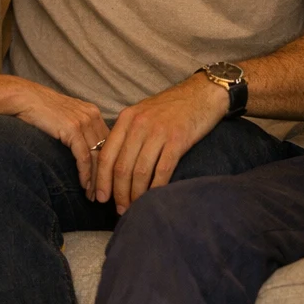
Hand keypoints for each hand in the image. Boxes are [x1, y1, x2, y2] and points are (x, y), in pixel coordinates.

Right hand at [14, 82, 109, 196]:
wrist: (26, 99)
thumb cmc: (43, 110)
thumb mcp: (68, 117)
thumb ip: (80, 130)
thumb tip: (88, 151)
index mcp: (93, 113)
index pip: (110, 142)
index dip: (111, 164)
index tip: (109, 182)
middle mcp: (92, 116)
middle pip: (107, 150)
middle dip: (107, 175)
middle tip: (105, 195)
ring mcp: (84, 121)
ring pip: (97, 156)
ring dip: (97, 179)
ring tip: (95, 196)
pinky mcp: (72, 129)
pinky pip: (84, 157)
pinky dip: (86, 174)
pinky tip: (85, 186)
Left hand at [95, 74, 228, 213]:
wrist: (201, 93)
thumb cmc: (172, 107)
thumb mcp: (143, 112)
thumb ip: (128, 133)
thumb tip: (114, 166)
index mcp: (127, 118)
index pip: (107, 154)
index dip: (102, 180)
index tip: (101, 197)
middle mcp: (139, 124)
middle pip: (122, 167)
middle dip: (119, 193)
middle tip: (120, 210)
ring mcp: (159, 131)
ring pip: (140, 172)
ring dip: (136, 195)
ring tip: (135, 207)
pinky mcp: (178, 139)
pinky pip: (162, 171)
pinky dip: (156, 188)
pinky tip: (154, 198)